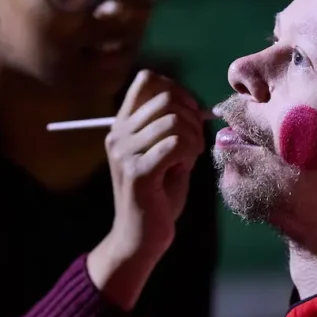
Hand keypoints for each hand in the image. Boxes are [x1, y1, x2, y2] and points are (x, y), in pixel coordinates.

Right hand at [88, 71, 204, 309]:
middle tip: (196, 141)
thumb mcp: (163, 152)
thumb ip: (173, 126)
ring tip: (192, 156)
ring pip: (173, 121)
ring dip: (193, 137)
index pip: (147, 80)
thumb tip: (198, 106)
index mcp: (122, 124)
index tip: (191, 112)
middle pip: (165, 97)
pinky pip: (174, 145)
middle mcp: (118, 134)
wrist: (141, 237)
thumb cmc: (158, 194)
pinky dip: (190, 152)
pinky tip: (187, 166)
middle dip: (192, 115)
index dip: (177, 89)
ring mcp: (125, 153)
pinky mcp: (137, 173)